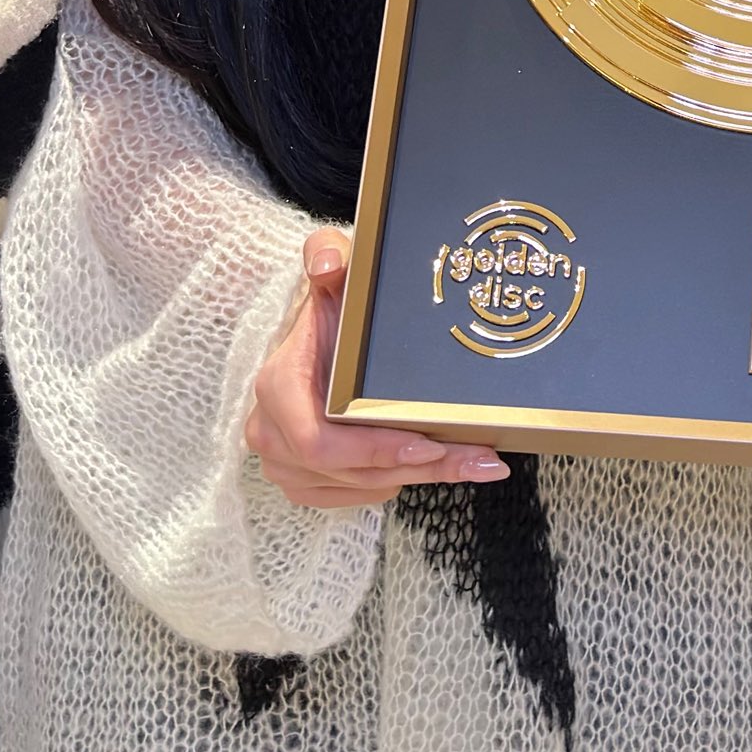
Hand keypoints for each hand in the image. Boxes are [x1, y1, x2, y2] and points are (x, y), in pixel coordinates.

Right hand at [247, 226, 508, 508]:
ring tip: (473, 462)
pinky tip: (434, 467)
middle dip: (418, 468)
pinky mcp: (303, 480)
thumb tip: (327, 265)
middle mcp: (271, 431)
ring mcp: (284, 462)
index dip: (373, 450)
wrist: (316, 333)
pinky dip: (395, 485)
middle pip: (349, 471)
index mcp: (278, 386)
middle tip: (479, 459)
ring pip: (358, 489)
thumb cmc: (332, 304)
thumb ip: (327, 253)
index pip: (319, 440)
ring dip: (417, 479)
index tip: (427, 443)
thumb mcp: (334, 269)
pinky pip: (352, 499)